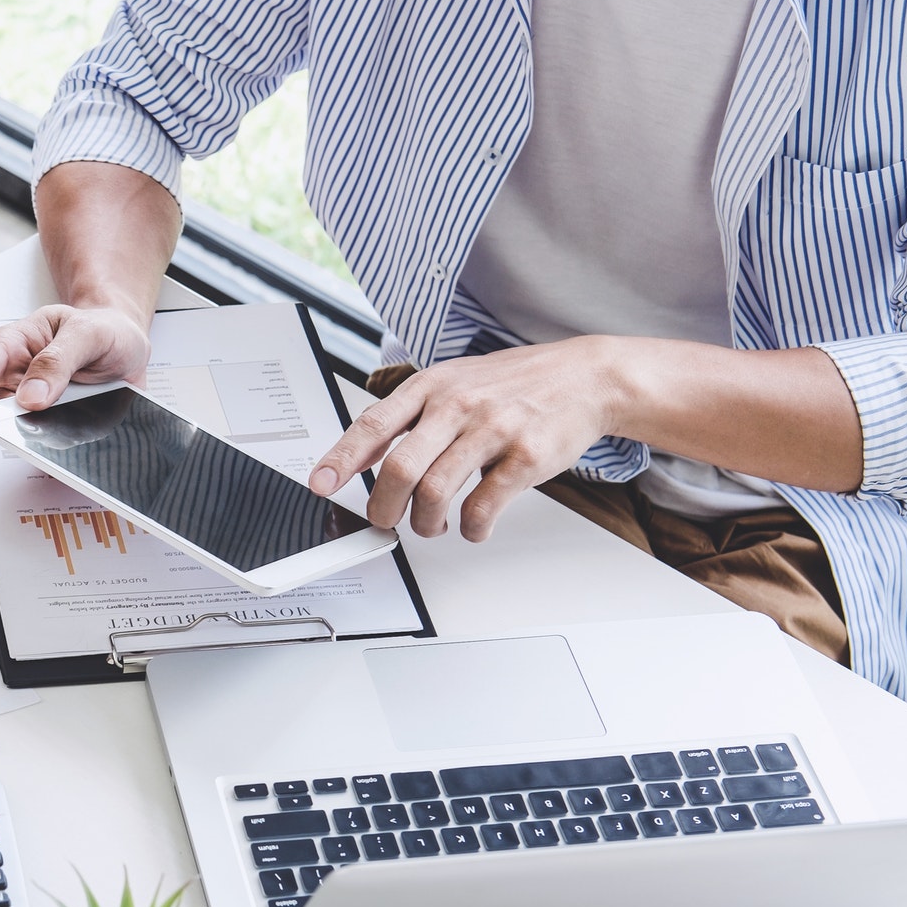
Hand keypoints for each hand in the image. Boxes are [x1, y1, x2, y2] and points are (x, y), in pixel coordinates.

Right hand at [0, 303, 151, 432]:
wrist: (126, 344)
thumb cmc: (103, 329)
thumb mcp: (89, 333)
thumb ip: (59, 359)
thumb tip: (30, 396)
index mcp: (15, 342)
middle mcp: (14, 374)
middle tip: (11, 434)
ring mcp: (29, 402)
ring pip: (13, 428)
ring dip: (28, 436)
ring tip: (58, 428)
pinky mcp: (47, 422)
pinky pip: (39, 439)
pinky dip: (50, 444)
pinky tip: (69, 437)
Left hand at [308, 337, 627, 541]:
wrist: (587, 377)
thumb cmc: (512, 385)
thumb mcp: (453, 382)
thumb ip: (407, 416)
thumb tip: (356, 456)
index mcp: (432, 386)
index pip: (373, 424)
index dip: (341, 459)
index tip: (320, 485)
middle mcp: (458, 404)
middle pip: (400, 468)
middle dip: (383, 507)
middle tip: (384, 521)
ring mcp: (494, 430)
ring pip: (436, 492)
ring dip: (425, 523)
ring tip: (430, 526)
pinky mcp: (527, 457)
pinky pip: (483, 506)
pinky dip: (470, 528)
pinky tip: (471, 527)